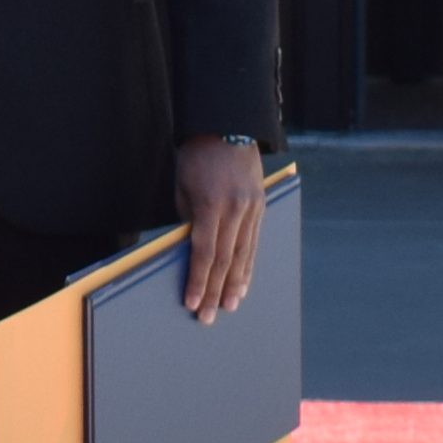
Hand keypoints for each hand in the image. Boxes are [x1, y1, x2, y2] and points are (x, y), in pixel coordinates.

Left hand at [170, 136, 267, 322]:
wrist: (228, 124)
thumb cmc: (196, 157)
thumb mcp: (183, 188)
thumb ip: (189, 222)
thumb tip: (192, 253)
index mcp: (211, 205)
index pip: (204, 253)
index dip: (197, 281)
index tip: (191, 303)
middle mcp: (235, 209)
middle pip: (225, 260)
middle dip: (215, 291)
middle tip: (208, 317)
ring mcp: (252, 208)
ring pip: (244, 255)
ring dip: (235, 284)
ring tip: (229, 307)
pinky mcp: (260, 205)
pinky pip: (254, 242)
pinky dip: (248, 265)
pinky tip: (243, 283)